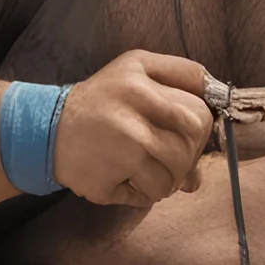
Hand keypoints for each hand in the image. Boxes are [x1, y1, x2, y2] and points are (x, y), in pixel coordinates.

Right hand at [51, 50, 211, 206]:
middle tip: (168, 156)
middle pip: (188, 149)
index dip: (198, 130)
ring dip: (167, 180)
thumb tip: (218, 116)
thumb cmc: (102, 99)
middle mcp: (129, 117)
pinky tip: (129, 178)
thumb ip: (182, 79)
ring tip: (148, 169)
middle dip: (185, 157)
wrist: (46, 128)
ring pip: (172, 179)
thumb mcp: (138, 68)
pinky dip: (146, 193)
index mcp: (139, 84)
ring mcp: (117, 153)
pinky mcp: (104, 183)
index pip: (199, 115)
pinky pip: (147, 197)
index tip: (183, 134)